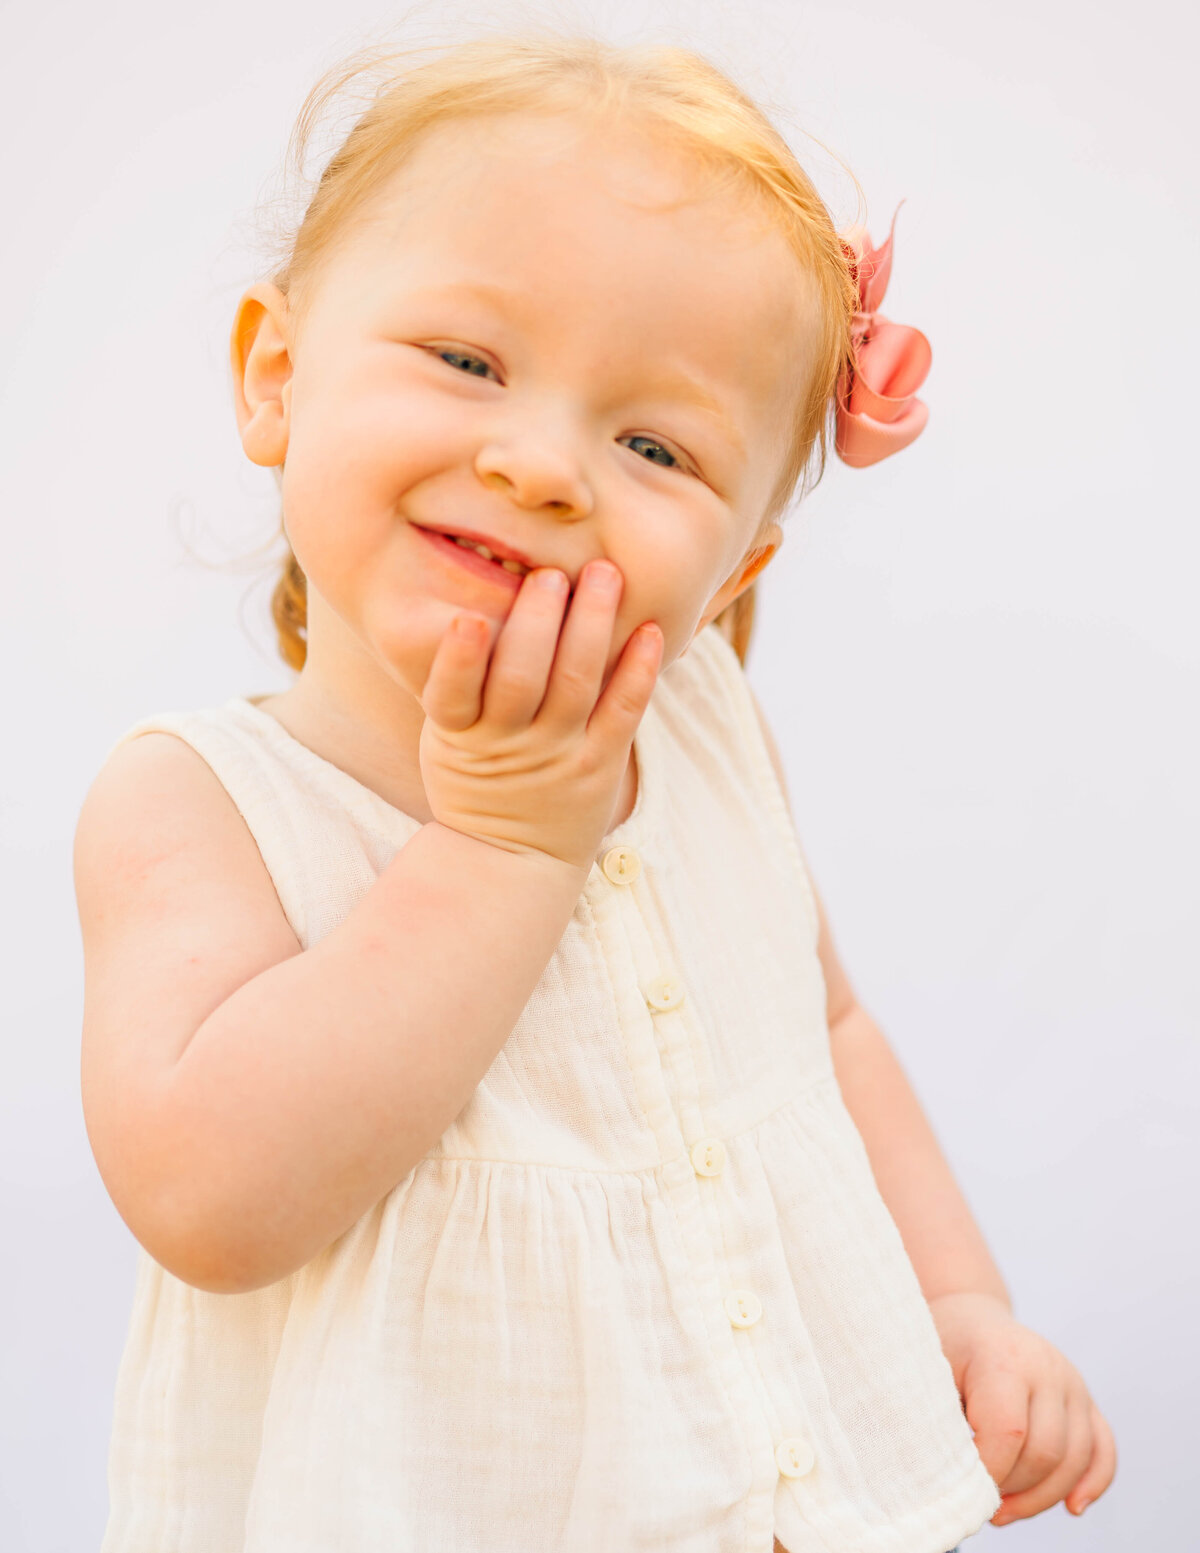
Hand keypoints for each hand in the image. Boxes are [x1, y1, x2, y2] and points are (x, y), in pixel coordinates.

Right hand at [417, 561, 662, 871]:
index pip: (452, 693)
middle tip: (549, 573)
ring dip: (591, 624)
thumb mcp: (446, 741)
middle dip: (537, 620)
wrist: (511, 859)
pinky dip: (638, 669)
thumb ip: (459, 686)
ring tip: (603, 574)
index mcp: (459, 736)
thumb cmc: (476, 781)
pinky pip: (622, 711)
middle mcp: (508, 745)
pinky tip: (652, 629)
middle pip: (520, 677)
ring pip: (573, 683)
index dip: (458, 658)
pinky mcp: (600, 765)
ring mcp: (557, 756)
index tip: (467, 618)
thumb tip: (476, 597)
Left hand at [929, 1291, 1115, 1525]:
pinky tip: (1073, 1508)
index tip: (964, 1491)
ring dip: (1043, 1498)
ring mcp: (1073, 1382)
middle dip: (1014, 1489)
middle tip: (981, 1504)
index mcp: (1003, 1357)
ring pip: (1076, 1459)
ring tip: (1005, 1511)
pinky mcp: (1087, 1399)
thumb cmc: (943, 1351)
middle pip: (1046, 1451)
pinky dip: (1093, 1482)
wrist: (970, 1317)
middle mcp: (1047, 1367)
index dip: (989, 1472)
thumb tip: (957, 1484)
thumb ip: (943, 1423)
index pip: (1008, 1431)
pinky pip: (1103, 1448)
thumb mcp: (930, 1376)